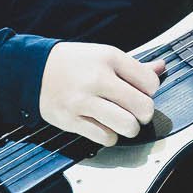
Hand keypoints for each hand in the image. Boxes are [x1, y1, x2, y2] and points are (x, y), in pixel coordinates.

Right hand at [39, 42, 164, 145]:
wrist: (32, 70)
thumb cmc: (72, 63)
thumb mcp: (103, 55)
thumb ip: (134, 66)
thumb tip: (161, 68)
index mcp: (109, 58)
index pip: (150, 83)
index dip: (150, 92)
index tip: (140, 92)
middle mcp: (97, 78)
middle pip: (143, 107)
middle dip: (143, 114)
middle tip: (136, 113)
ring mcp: (83, 101)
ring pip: (127, 126)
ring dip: (129, 128)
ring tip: (122, 122)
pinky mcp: (72, 120)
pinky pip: (105, 137)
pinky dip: (109, 136)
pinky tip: (104, 127)